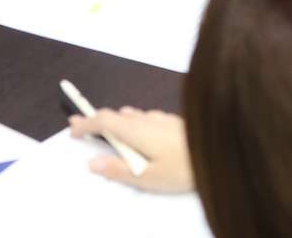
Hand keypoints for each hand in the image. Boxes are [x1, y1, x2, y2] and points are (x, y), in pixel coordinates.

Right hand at [69, 107, 194, 193]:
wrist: (220, 151)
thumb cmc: (183, 168)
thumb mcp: (147, 177)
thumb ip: (119, 169)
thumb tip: (93, 163)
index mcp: (136, 130)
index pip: (103, 120)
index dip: (85, 122)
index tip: (71, 127)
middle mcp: (146, 118)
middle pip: (115, 115)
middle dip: (96, 121)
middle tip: (81, 127)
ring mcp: (161, 117)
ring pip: (132, 116)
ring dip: (116, 122)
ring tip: (108, 133)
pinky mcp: (172, 121)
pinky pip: (145, 119)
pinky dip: (133, 124)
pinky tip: (139, 135)